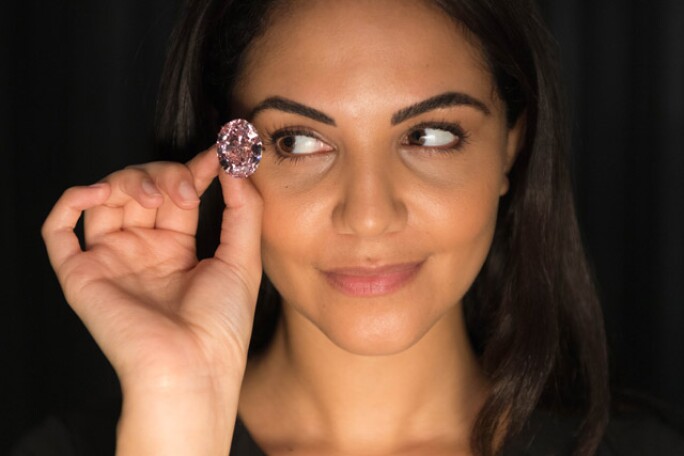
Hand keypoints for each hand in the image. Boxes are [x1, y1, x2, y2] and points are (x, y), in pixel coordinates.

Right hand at [42, 147, 262, 452]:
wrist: (192, 367)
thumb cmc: (221, 325)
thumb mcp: (244, 258)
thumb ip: (243, 208)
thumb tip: (236, 165)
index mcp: (177, 250)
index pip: (177, 195)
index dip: (194, 170)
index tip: (219, 152)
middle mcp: (142, 252)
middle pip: (142, 190)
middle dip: (165, 176)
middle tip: (187, 188)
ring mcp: (111, 261)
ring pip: (107, 199)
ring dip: (128, 181)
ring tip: (156, 195)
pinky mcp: (82, 274)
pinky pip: (60, 231)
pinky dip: (73, 201)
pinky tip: (100, 193)